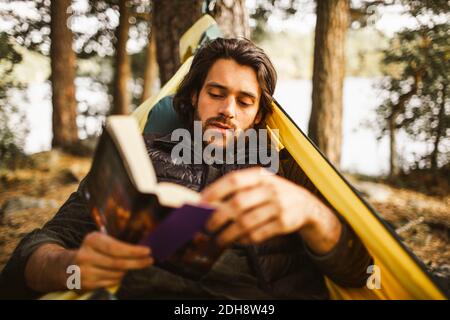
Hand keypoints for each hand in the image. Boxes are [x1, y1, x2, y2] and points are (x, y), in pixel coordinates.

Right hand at [73, 232, 152, 290]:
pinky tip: (120, 273)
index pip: (115, 248)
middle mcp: (86, 255)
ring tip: (131, 265)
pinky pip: (110, 282)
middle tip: (149, 260)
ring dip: (127, 270)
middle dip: (137, 262)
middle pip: (118, 263)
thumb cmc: (93, 250)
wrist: (68, 266)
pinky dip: (119, 278)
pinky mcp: (86, 284)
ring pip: (116, 274)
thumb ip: (117, 241)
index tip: (148, 251)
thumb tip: (142, 246)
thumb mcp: (100, 240)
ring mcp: (85, 272)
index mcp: (91, 240)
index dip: (133, 251)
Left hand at [201, 167, 341, 253]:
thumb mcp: (260, 183)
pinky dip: (245, 240)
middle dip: (218, 217)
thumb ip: (237, 190)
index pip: (233, 180)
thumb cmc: (273, 193)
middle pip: (238, 203)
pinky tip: (238, 240)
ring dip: (228, 233)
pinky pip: (258, 234)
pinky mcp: (284, 223)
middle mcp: (269, 189)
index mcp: (260, 176)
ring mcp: (278, 206)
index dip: (215, 191)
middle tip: (207, 226)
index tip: (201, 203)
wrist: (305, 204)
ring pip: (246, 222)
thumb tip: (207, 202)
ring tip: (219, 238)